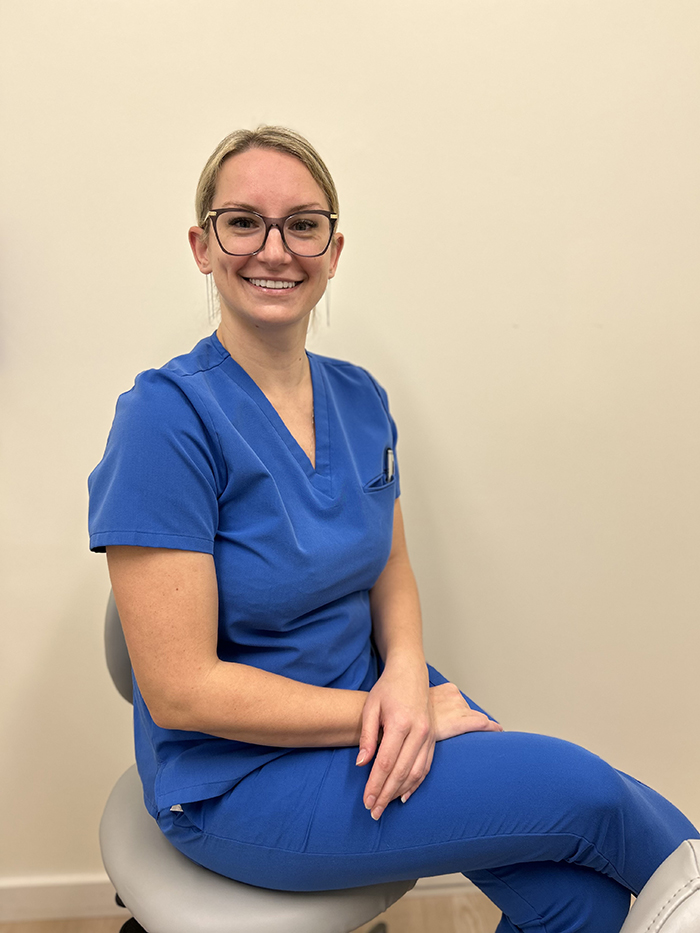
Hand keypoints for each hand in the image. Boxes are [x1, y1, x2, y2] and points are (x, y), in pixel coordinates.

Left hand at [357, 679, 502, 819]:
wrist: (411, 673)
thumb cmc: (388, 689)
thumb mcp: (371, 707)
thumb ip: (367, 736)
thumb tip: (361, 764)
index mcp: (401, 723)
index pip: (386, 762)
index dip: (376, 784)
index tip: (366, 801)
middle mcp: (419, 731)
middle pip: (401, 772)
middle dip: (386, 794)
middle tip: (373, 812)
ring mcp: (428, 736)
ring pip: (416, 772)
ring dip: (400, 792)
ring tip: (385, 806)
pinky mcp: (433, 738)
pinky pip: (426, 766)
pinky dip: (415, 784)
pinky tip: (403, 795)